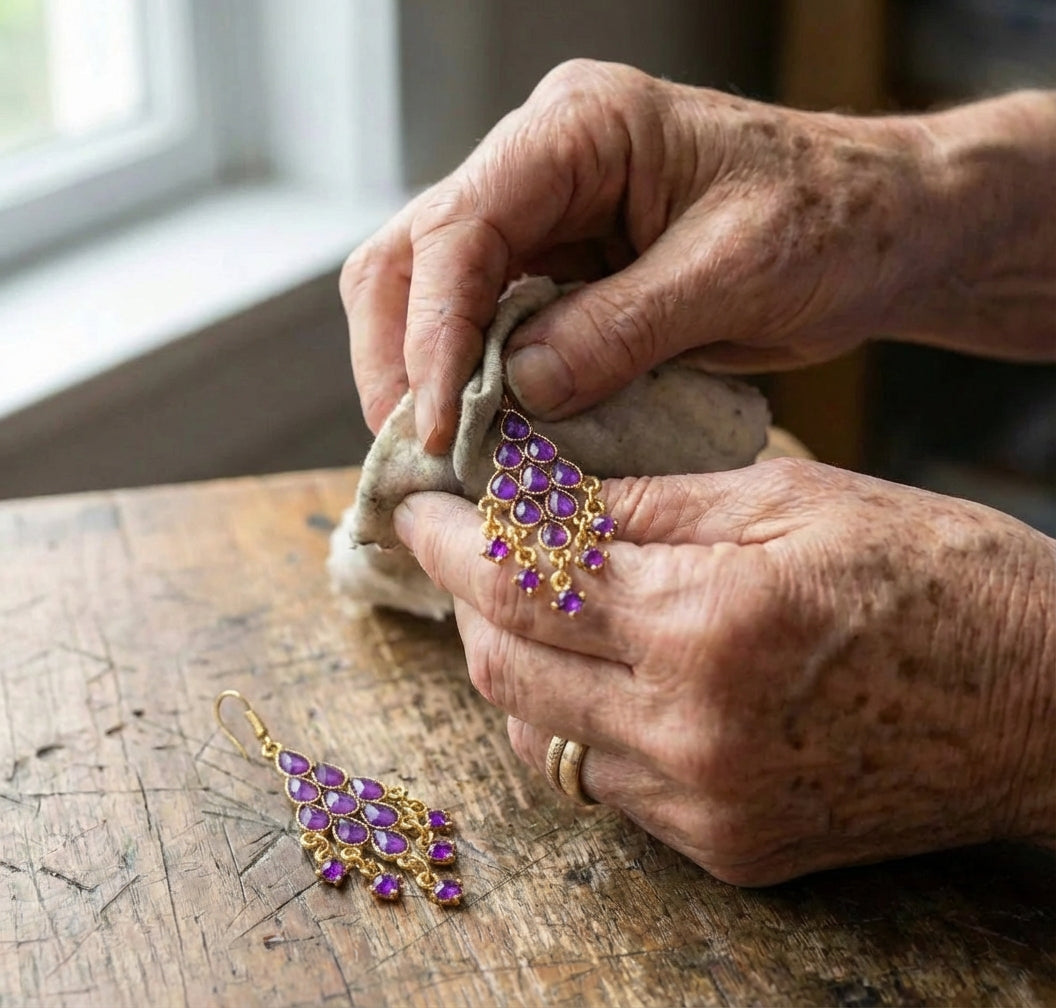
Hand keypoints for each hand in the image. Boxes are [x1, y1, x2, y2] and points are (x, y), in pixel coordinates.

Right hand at [341, 59, 1055, 451]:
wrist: (878, 230)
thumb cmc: (830, 223)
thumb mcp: (734, 273)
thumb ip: (622, 328)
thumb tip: (519, 390)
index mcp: (580, 129)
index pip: (461, 226)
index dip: (433, 333)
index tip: (437, 427)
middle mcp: (541, 165)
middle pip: (414, 255)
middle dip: (401, 358)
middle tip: (417, 453)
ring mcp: (544, 219)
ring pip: (432, 294)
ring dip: (424, 377)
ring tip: (442, 457)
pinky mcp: (559, 272)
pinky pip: (487, 328)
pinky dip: (474, 385)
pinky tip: (486, 436)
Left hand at [394, 460, 1054, 883]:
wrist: (1045, 705)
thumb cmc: (936, 576)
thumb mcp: (789, 498)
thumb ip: (647, 505)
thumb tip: (542, 501)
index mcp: (707, 623)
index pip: (521, 581)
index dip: (451, 539)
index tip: (417, 507)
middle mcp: (691, 732)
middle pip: (503, 669)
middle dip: (464, 600)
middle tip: (463, 547)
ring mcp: (706, 806)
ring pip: (539, 735)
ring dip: (511, 663)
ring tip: (526, 603)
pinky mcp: (727, 847)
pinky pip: (601, 784)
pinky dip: (571, 721)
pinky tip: (593, 672)